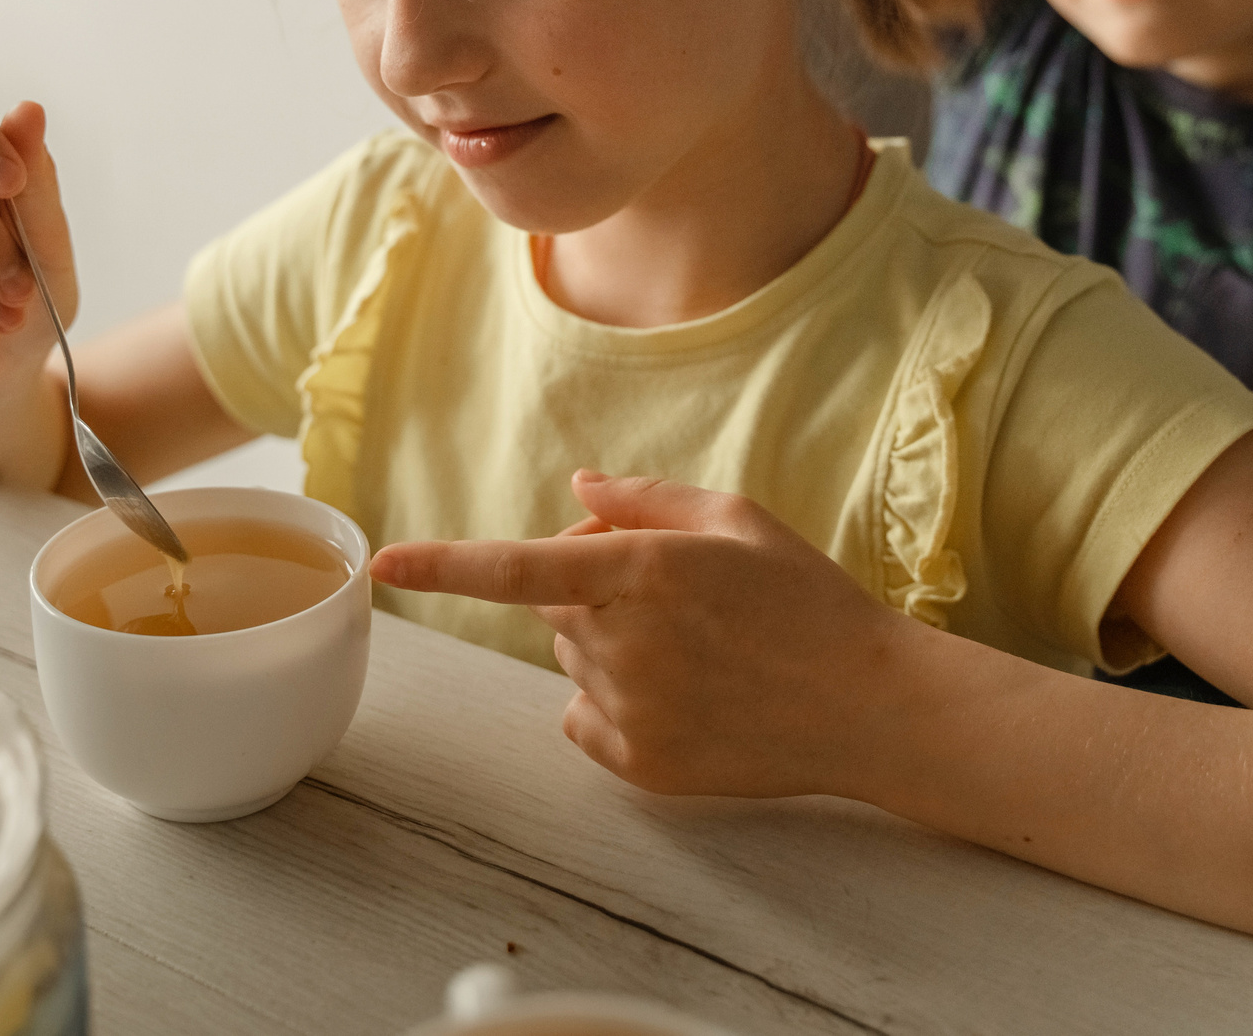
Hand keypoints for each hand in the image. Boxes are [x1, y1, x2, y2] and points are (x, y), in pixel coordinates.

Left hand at [372, 471, 920, 798]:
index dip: (442, 566)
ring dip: (610, 647)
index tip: (383, 563)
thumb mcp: (737, 519)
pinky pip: (584, 719)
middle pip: (556, 607)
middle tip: (680, 600)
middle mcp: (623, 642)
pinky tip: (687, 695)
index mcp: (643, 571)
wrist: (868, 705)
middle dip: (595, 593)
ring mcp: (629, 709)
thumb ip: (646, 500)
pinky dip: (615, 703)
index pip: (515, 568)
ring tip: (700, 651)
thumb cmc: (807, 599)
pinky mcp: (639, 763)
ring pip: (574, 661)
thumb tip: (579, 490)